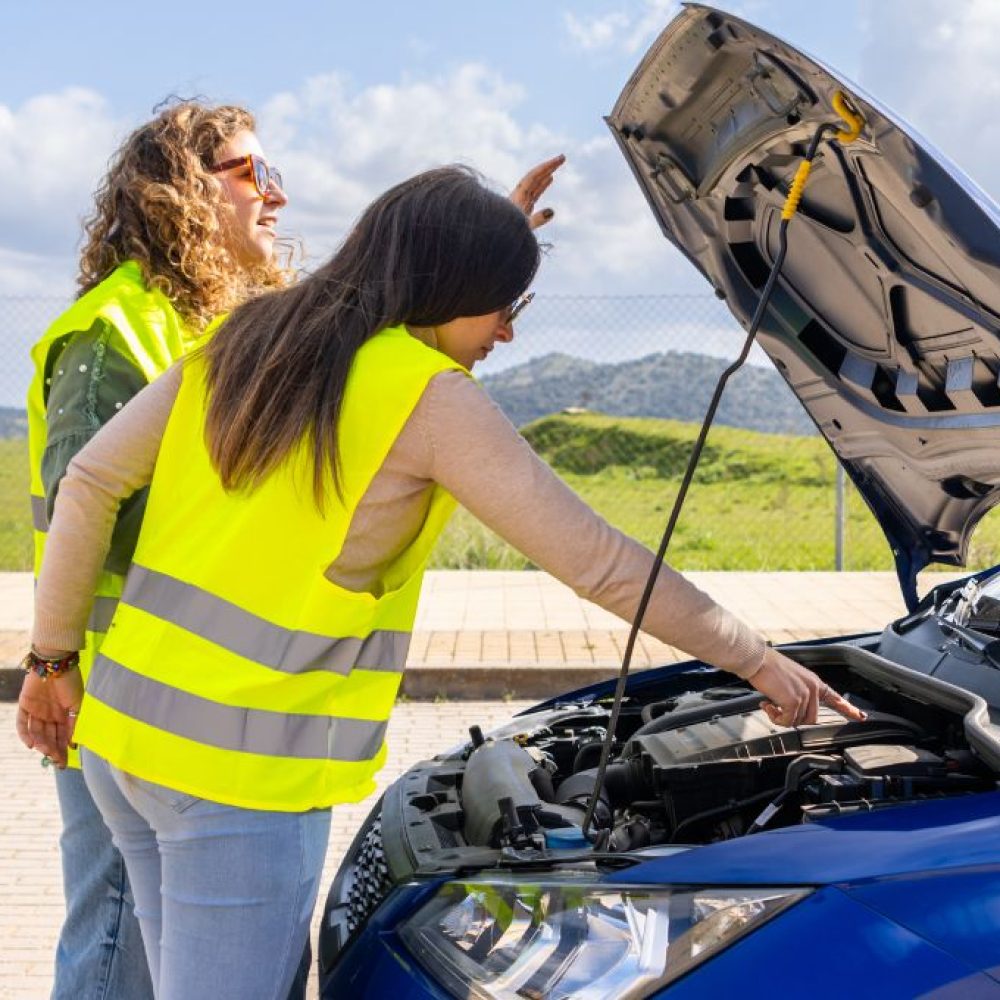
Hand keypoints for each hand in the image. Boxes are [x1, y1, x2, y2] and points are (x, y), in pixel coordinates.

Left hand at [16, 665, 82, 767]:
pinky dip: (25, 734)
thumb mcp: (78, 705)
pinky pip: (22, 723)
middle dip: (52, 750)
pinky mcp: (24, 705)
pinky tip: (31, 744)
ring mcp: (36, 711)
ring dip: (41, 743)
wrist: (57, 663)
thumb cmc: (72, 682)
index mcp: (63, 715)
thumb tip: (74, 745)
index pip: (61, 737)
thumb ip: (75, 724)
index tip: (64, 764)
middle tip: (55, 761)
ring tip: (46, 752)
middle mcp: (49, 715)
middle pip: (48, 737)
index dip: (62, 751)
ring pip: (36, 732)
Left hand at [510, 154, 564, 228]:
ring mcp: (521, 202)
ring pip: (535, 184)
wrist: (494, 240)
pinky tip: (549, 180)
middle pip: (535, 177)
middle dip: (548, 167)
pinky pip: (535, 192)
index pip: (533, 177)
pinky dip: (543, 184)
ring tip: (557, 165)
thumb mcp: (524, 228)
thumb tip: (552, 211)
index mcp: (518, 198)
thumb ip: (537, 220)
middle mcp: (519, 197)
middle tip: (562, 157)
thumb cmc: (507, 235)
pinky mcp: (523, 208)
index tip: (559, 160)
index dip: (546, 167)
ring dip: (546, 173)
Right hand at [748, 647, 866, 726]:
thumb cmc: (767, 668)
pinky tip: (766, 705)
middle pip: (811, 718)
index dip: (848, 709)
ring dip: (781, 717)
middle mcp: (813, 688)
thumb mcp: (789, 679)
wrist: (757, 659)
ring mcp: (805, 694)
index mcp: (813, 681)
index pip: (835, 697)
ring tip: (769, 704)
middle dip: (793, 718)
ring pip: (798, 721)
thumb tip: (792, 711)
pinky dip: (775, 718)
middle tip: (776, 710)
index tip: (861, 717)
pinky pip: (787, 721)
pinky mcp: (794, 701)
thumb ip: (797, 693)